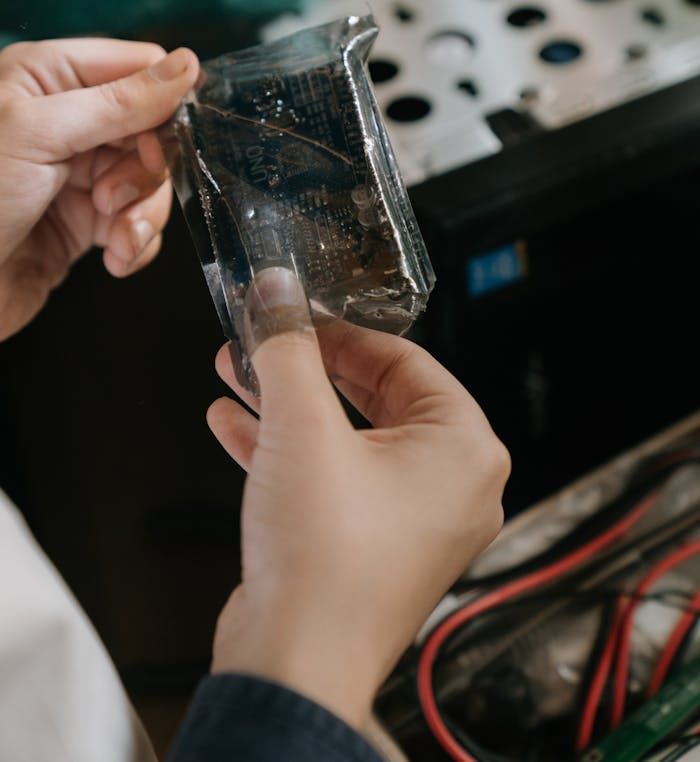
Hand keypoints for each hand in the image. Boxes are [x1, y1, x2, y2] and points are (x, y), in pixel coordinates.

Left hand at [0, 38, 198, 339]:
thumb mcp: (41, 134)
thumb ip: (118, 101)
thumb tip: (185, 65)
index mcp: (47, 78)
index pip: (137, 66)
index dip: (164, 100)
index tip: (162, 137)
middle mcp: (67, 122)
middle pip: (153, 129)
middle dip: (148, 168)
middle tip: (116, 195)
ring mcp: (78, 175)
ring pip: (152, 181)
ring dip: (145, 213)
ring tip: (117, 237)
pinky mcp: (85, 225)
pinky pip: (139, 224)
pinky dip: (137, 243)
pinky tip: (115, 257)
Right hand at [207, 268, 509, 728]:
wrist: (294, 665)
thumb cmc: (325, 562)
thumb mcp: (302, 427)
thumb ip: (290, 348)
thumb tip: (279, 292)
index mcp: (464, 449)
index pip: (404, 359)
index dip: (340, 330)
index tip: (298, 311)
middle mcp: (449, 486)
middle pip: (373, 396)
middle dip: (305, 367)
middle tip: (265, 339)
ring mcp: (409, 521)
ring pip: (345, 438)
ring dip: (287, 405)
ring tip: (238, 373)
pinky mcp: (367, 546)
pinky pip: (331, 479)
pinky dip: (286, 450)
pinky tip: (233, 426)